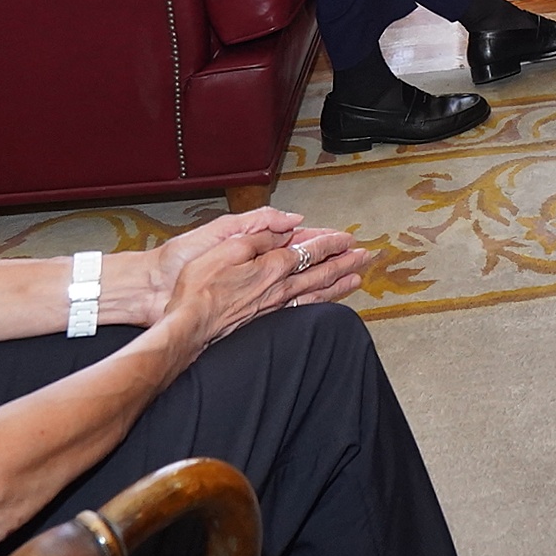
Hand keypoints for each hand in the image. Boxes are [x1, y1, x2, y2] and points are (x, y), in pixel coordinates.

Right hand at [157, 214, 365, 351]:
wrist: (189, 327)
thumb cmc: (201, 288)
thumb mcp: (229, 248)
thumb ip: (260, 236)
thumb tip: (287, 228)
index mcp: (273, 266)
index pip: (310, 250)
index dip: (330, 242)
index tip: (347, 238)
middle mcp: (280, 287)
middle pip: (321, 272)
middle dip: (345, 261)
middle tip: (366, 256)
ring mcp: (275, 306)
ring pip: (318, 292)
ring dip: (340, 283)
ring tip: (358, 278)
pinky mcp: (267, 320)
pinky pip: (305, 308)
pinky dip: (322, 302)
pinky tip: (327, 303)